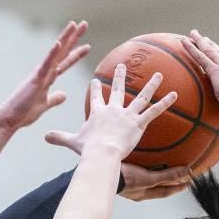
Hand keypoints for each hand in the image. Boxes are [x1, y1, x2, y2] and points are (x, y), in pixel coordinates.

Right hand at [0, 20, 89, 130]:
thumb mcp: (44, 105)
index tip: (87, 46)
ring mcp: (40, 74)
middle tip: (84, 24)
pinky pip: (45, 65)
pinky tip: (59, 43)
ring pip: (56, 54)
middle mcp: (44, 72)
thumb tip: (64, 95)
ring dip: (65, 38)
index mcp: (47, 78)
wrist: (9, 119)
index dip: (75, 54)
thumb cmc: (23, 113)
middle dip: (74, 38)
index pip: (64, 63)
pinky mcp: (35, 80)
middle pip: (62, 52)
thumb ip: (54, 99)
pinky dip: (52, 54)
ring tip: (74, 24)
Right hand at [45, 65, 176, 159]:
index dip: (95, 89)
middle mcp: (113, 109)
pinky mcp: (138, 123)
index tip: (95, 81)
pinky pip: (154, 111)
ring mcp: (127, 114)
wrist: (100, 153)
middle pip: (117, 89)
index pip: (96, 97)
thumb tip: (45, 137)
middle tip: (122, 66)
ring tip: (159, 74)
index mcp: (97, 113)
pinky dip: (165, 102)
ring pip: (141, 96)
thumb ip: (59, 137)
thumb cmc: (87, 150)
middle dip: (119, 76)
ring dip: (151, 84)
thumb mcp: (72, 142)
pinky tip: (174, 94)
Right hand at [120, 163, 190, 200]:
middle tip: (182, 176)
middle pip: (158, 186)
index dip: (177, 188)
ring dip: (159, 175)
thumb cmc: (125, 179)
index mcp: (144, 194)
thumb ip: (166, 176)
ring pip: (149, 180)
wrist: (104, 173)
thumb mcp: (148, 179)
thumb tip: (186, 173)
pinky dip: (147, 168)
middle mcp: (138, 191)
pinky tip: (147, 161)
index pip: (165, 192)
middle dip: (170, 182)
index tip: (188, 182)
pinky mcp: (123, 175)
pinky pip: (140, 172)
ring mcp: (130, 184)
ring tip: (166, 168)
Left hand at [181, 30, 218, 106]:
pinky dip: (191, 49)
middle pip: (218, 52)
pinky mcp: (215, 70)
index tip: (214, 48)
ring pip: (208, 51)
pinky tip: (184, 42)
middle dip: (209, 44)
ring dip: (199, 41)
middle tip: (202, 37)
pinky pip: (200, 57)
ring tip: (192, 34)